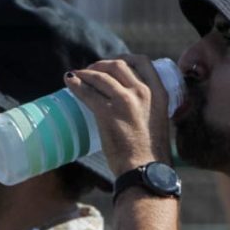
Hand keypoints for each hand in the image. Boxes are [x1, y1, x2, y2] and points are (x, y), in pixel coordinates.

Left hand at [65, 55, 172, 174]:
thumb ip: (149, 110)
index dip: (126, 58)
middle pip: (118, 65)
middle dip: (102, 64)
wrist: (146, 170)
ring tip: (77, 75)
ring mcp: (124, 100)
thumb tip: (134, 109)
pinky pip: (87, 92)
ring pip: (100, 76)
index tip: (116, 63)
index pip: (143, 62)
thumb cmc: (152, 153)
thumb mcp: (158, 121)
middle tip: (93, 71)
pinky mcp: (107, 112)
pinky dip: (76, 84)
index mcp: (159, 93)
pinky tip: (69, 82)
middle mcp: (143, 92)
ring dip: (86, 73)